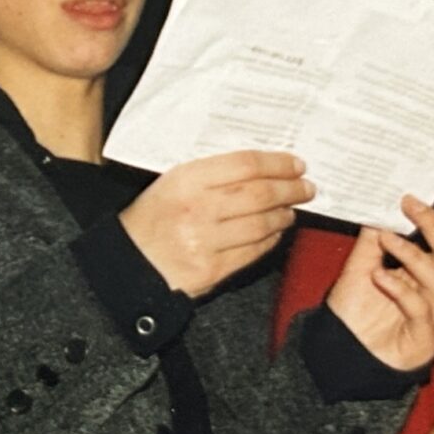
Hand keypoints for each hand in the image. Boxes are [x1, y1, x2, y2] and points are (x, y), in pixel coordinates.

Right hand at [121, 151, 313, 300]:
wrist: (127, 265)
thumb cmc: (149, 221)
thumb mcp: (170, 184)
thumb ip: (209, 174)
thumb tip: (259, 167)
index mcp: (185, 180)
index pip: (245, 164)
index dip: (277, 163)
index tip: (296, 164)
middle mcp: (197, 209)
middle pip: (260, 193)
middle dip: (291, 189)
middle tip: (306, 187)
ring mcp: (205, 242)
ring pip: (262, 224)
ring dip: (284, 215)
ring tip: (291, 209)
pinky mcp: (211, 270)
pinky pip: (253, 252)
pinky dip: (270, 239)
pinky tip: (275, 231)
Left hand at [324, 197, 433, 373]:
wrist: (340, 352)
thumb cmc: (354, 313)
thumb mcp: (360, 266)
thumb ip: (373, 238)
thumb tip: (381, 204)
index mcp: (429, 276)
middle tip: (410, 205)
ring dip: (412, 254)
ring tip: (386, 239)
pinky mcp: (424, 340)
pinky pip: (420, 308)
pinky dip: (400, 288)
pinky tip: (378, 276)